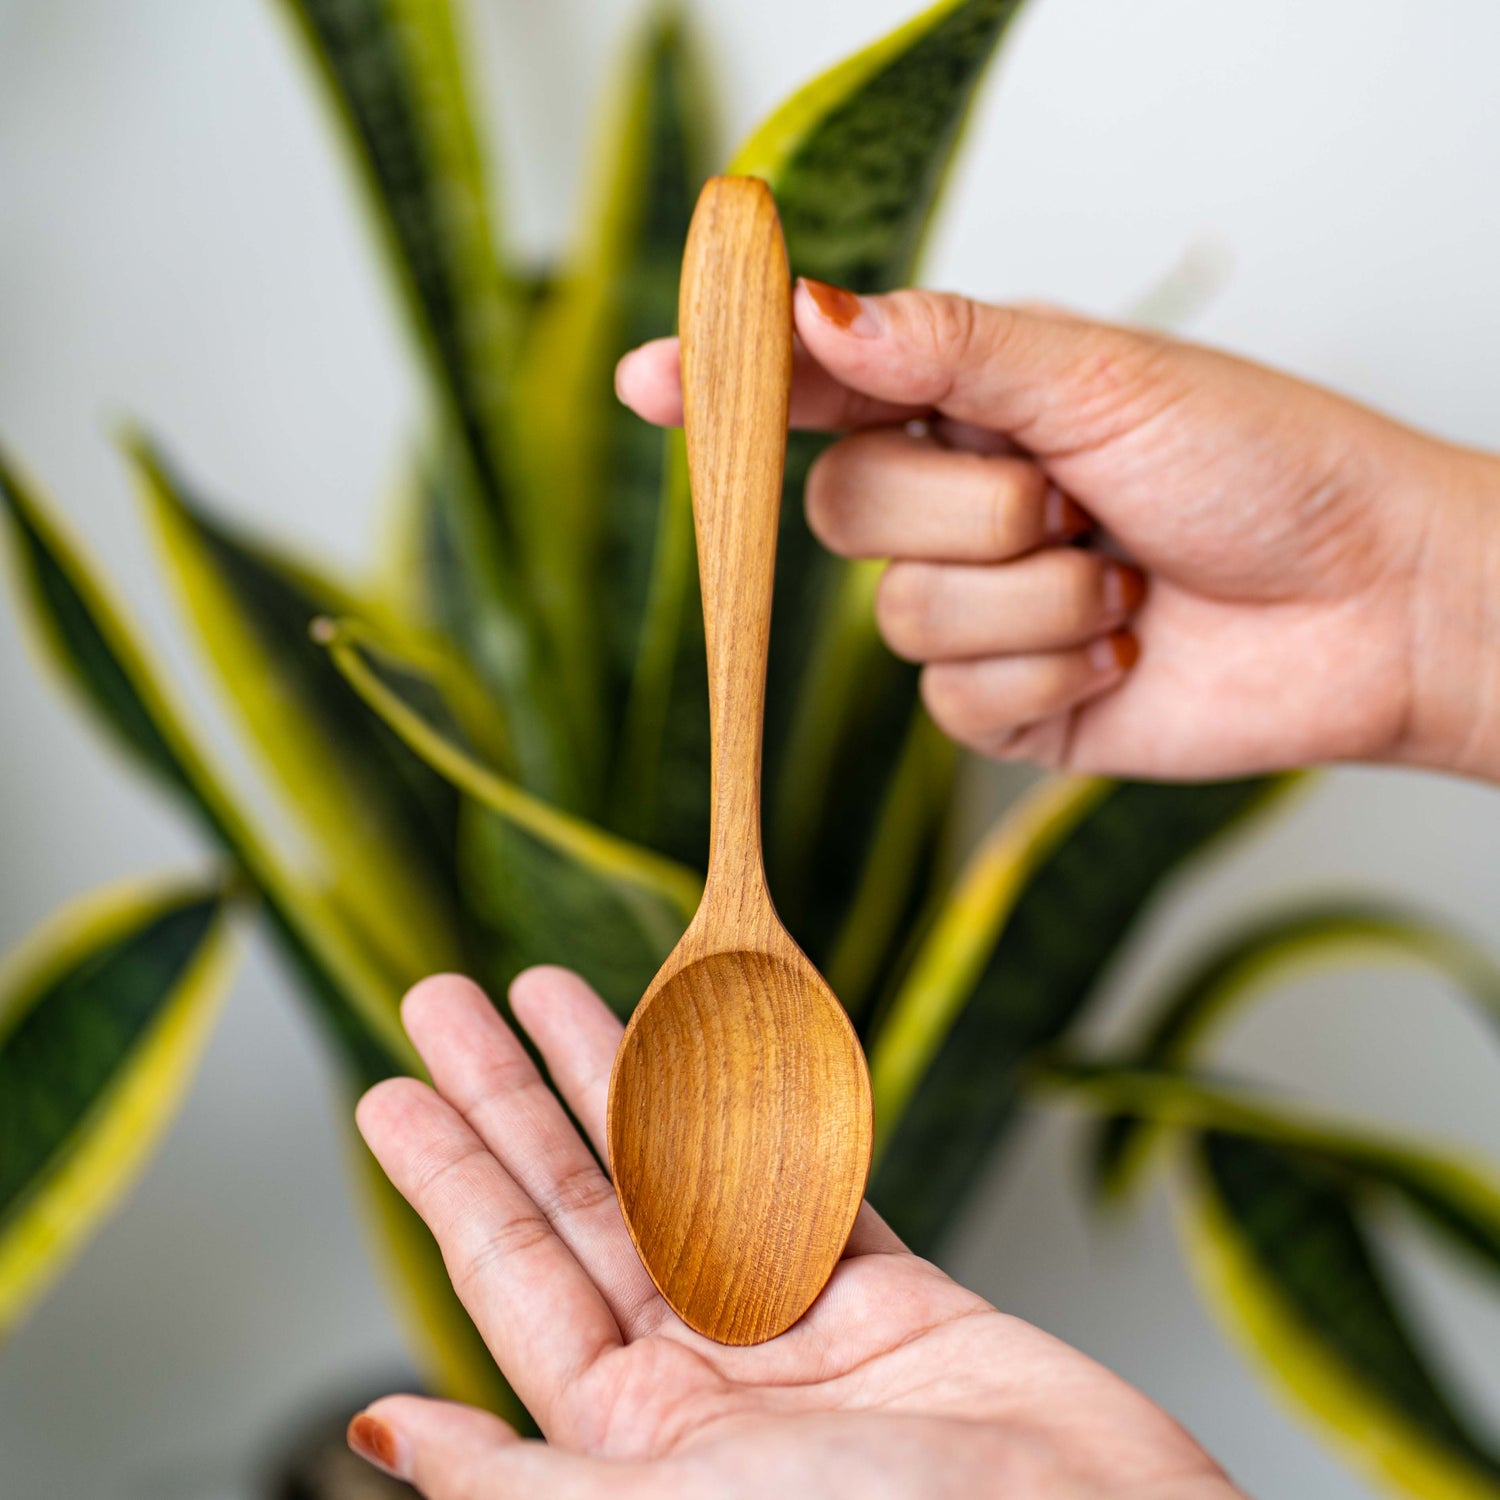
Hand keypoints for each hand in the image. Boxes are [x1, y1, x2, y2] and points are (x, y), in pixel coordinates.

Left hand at [349, 967, 1240, 1497]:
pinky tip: (707, 1053)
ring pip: (680, 1169)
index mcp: (632, 1442)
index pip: (510, 1274)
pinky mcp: (891, 1299)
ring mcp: (794, 1332)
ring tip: (554, 990)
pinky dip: (757, 1113)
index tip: (391, 1086)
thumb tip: (381, 1435)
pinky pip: (804, 1181)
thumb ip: (523, 1479)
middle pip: (578, 1200)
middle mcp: (702, 1379)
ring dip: (616, 1077)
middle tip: (445, 998)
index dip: (445, 1172)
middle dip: (509, 1093)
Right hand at [617, 283, 1499, 781]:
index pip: (814, 391)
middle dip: (967, 506)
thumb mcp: (1101, 377)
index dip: (730, 382)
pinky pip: (954, 701)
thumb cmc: (1262, 465)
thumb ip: (950, 349)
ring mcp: (973, 612)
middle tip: (1072, 498)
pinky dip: (1049, 675)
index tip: (651, 380)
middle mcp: (955, 506)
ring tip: (1124, 582)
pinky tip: (1121, 656)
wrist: (1365, 605)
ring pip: (897, 616)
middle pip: (840, 507)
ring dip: (1032, 597)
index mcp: (968, 406)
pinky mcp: (1002, 708)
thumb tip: (813, 317)